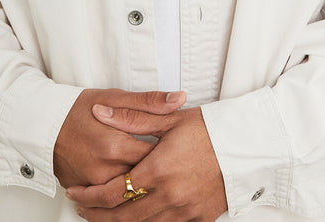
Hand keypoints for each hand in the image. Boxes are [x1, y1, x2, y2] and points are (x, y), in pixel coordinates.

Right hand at [54, 89, 186, 188]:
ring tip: (156, 177)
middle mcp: (104, 170)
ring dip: (142, 186)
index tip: (180, 150)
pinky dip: (123, 193)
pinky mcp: (85, 191)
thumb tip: (179, 99)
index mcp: (116, 145)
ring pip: (128, 195)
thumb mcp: (116, 97)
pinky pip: (110, 200)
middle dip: (159, 174)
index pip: (156, 159)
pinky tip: (134, 185)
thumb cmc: (79, 108)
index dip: (172, 155)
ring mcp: (93, 184)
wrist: (44, 124)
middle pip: (144, 181)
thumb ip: (150, 102)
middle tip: (171, 166)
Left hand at [66, 104, 227, 221]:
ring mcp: (185, 210)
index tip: (76, 193)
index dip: (89, 197)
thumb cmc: (210, 128)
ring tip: (105, 215)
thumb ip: (132, 118)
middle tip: (82, 208)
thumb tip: (100, 112)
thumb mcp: (170, 119)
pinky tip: (138, 217)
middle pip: (121, 217)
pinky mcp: (199, 218)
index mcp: (159, 169)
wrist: (247, 143)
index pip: (112, 193)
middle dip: (96, 215)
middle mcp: (170, 195)